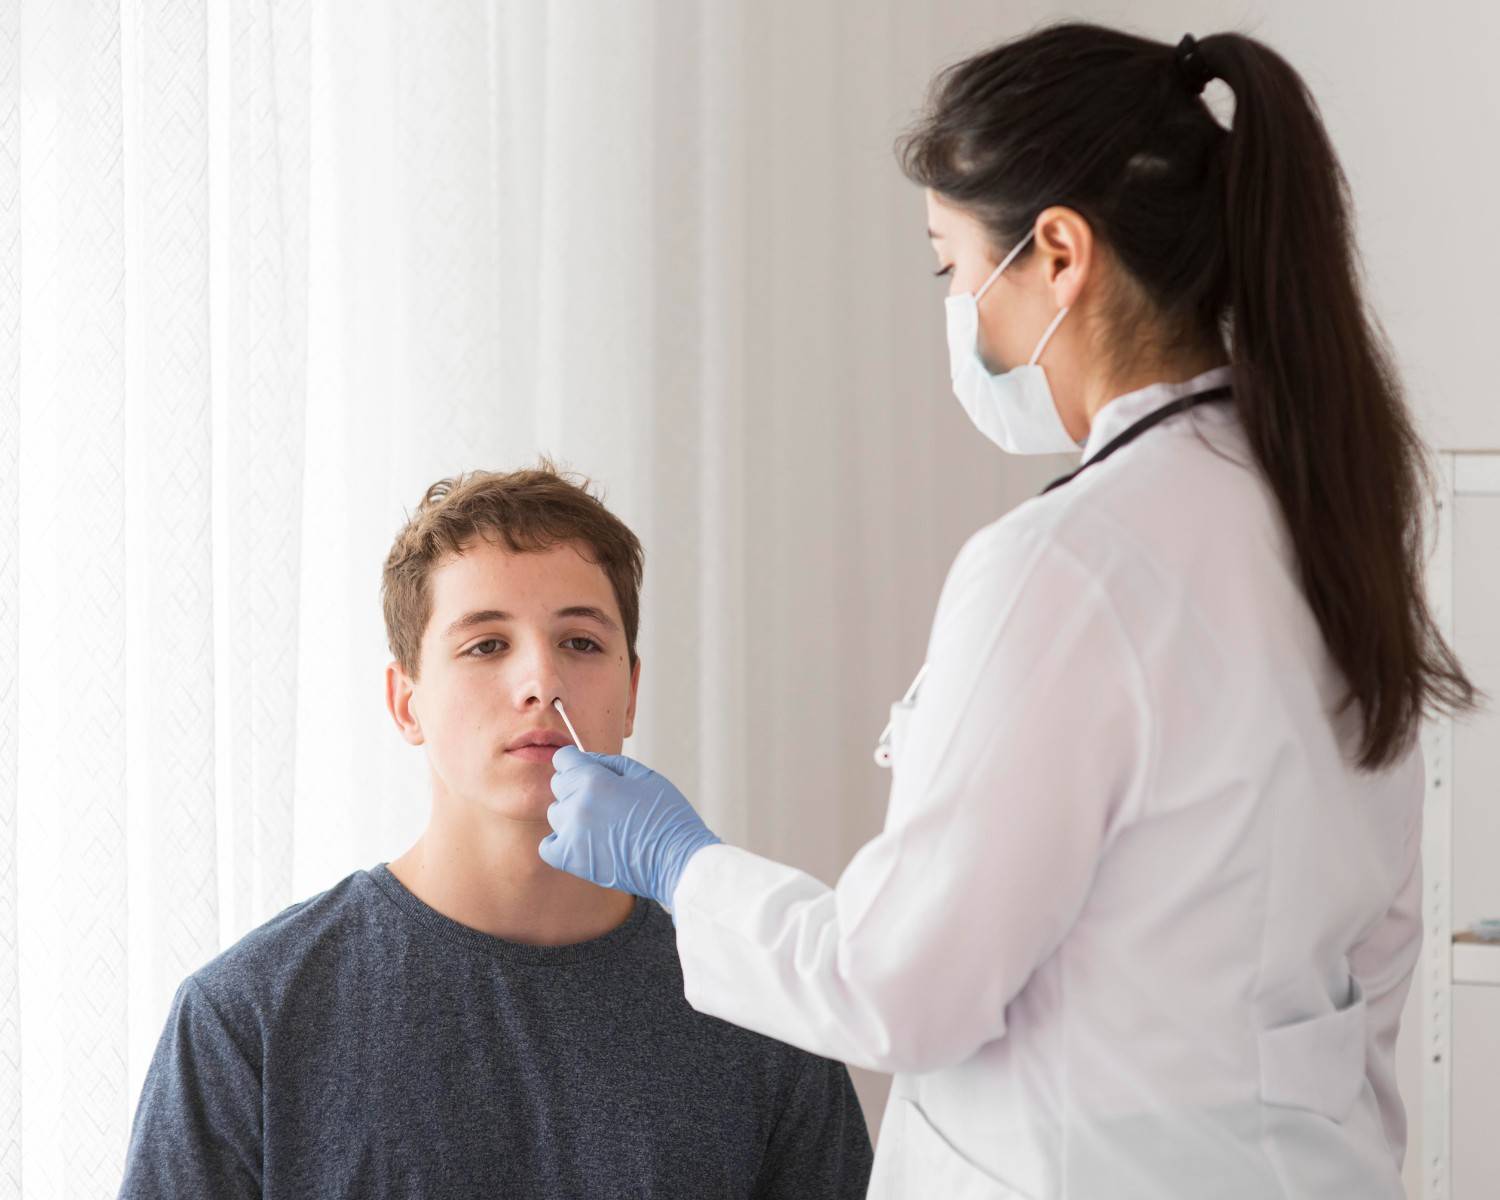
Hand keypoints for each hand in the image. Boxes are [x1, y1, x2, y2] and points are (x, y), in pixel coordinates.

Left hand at [540, 747, 720, 908]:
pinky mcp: (572, 861)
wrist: (677, 861)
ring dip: (573, 813)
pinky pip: (548, 846)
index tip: (587, 769)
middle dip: (576, 785)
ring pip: (556, 813)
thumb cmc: (667, 817)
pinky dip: (560, 842)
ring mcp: (572, 835)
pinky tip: (581, 840)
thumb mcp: (646, 776)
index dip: (577, 761)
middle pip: (558, 784)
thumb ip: (610, 763)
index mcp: (595, 781)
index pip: (563, 759)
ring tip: (601, 822)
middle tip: (604, 798)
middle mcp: (578, 806)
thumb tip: (588, 760)